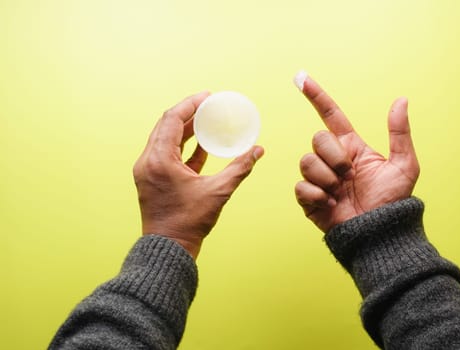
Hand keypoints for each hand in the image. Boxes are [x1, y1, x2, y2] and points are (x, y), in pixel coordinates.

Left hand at [133, 92, 263, 258]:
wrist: (168, 248)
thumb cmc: (188, 222)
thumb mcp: (218, 192)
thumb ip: (239, 168)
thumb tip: (258, 150)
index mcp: (159, 160)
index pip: (171, 120)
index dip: (190, 105)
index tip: (207, 97)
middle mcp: (148, 161)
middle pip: (166, 126)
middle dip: (187, 114)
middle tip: (208, 106)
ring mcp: (148, 171)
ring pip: (165, 140)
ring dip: (184, 130)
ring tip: (206, 121)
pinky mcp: (152, 180)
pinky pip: (167, 155)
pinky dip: (183, 148)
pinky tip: (201, 146)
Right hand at [294, 74, 418, 232]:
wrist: (379, 233)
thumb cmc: (393, 201)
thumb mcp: (404, 165)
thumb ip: (399, 133)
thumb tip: (401, 100)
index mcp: (352, 148)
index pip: (331, 115)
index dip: (316, 96)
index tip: (301, 78)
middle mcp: (333, 159)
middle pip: (318, 139)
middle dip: (334, 156)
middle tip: (349, 175)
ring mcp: (319, 178)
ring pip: (306, 161)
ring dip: (326, 178)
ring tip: (340, 193)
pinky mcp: (309, 198)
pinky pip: (301, 186)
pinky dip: (317, 196)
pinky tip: (331, 205)